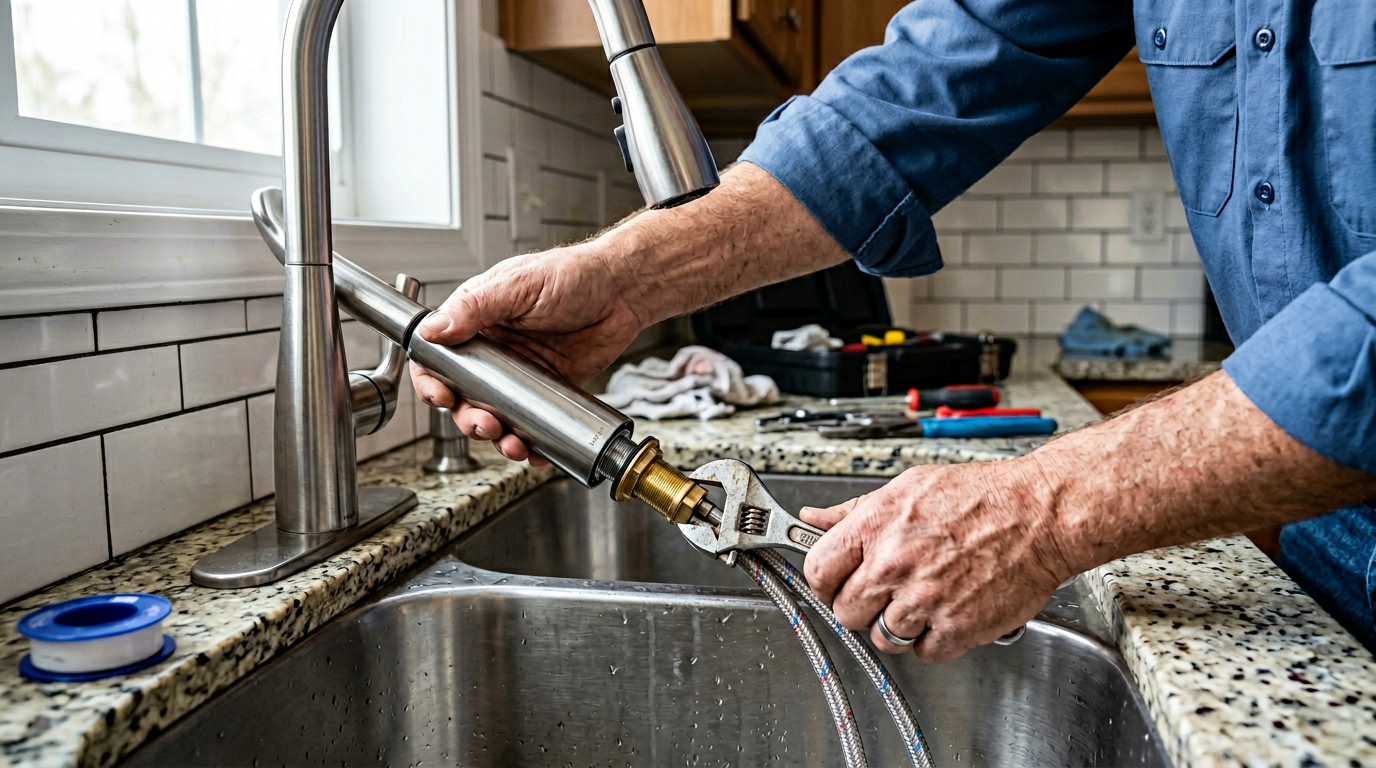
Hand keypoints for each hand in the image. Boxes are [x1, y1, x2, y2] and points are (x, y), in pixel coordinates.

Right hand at [410, 242, 650, 463]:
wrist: (622, 291)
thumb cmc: (573, 274)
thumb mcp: (518, 285)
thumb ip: (475, 308)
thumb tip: (434, 330)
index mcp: (477, 321)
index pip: (438, 357)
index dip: (432, 382)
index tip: (442, 397)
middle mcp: (494, 350)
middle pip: (463, 397)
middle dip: (469, 419)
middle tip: (485, 425)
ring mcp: (520, 373)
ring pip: (495, 415)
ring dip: (497, 437)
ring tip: (512, 442)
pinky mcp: (548, 389)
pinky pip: (532, 423)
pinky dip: (531, 443)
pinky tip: (534, 451)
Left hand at [800, 457, 1074, 662]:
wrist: (1041, 514)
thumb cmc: (981, 496)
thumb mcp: (907, 488)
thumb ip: (854, 511)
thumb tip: (813, 519)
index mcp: (876, 525)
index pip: (818, 571)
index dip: (826, 582)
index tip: (837, 583)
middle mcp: (895, 563)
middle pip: (845, 612)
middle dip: (861, 606)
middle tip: (886, 593)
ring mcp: (925, 598)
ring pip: (881, 638)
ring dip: (897, 626)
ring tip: (923, 599)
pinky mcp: (957, 627)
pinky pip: (922, 652)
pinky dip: (932, 640)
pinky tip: (946, 612)